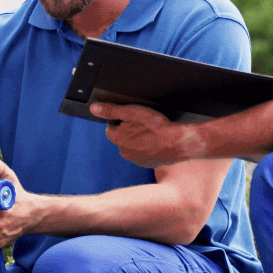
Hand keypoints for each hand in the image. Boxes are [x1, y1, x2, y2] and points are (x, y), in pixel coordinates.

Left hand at [90, 103, 204, 167]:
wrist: (179, 142)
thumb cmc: (156, 126)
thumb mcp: (132, 112)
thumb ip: (111, 110)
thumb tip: (93, 108)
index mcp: (118, 139)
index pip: (110, 128)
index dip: (119, 120)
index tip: (131, 117)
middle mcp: (124, 153)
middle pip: (122, 138)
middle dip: (129, 130)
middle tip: (143, 123)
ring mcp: (137, 160)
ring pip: (133, 146)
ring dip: (139, 140)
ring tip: (152, 132)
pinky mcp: (149, 164)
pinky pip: (144, 154)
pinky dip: (148, 148)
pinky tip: (157, 141)